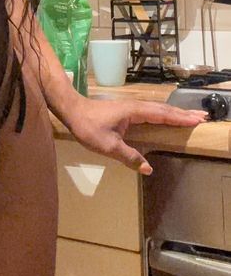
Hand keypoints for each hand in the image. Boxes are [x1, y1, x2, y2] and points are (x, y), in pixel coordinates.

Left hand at [66, 96, 208, 174]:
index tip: (196, 119)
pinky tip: (166, 117)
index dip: (179, 117)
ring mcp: (131, 107)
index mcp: (134, 111)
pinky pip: (150, 111)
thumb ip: (129, 157)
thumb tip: (148, 168)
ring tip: (190, 116)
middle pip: (163, 109)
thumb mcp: (108, 146)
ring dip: (174, 112)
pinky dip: (163, 113)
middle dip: (182, 113)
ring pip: (158, 109)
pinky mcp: (127, 110)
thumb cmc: (89, 127)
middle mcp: (136, 106)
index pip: (162, 114)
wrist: (72, 110)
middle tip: (202, 116)